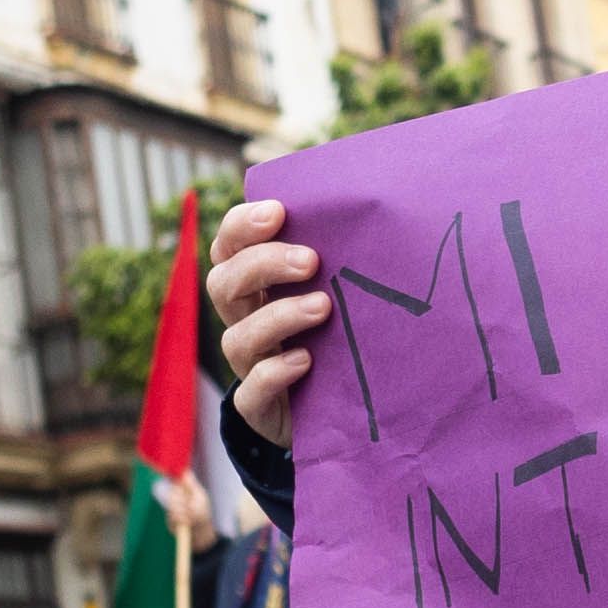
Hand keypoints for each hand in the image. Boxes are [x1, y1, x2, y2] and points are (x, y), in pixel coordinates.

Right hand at [208, 194, 326, 449]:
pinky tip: (305, 360)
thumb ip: (341, 255)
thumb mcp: (338, 288)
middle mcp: (244, 319)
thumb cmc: (340, 332)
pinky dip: (274, 373)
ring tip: (322, 307)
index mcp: (255, 284)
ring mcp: (249, 364)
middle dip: (263, 265)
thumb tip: (384, 200)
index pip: (229, 245)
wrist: (336, 407)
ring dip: (277, 317)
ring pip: (236, 337)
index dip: (242, 227)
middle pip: (223, 283)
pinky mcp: (259, 407)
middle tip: (310, 260)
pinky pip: (251, 392)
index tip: (277, 212)